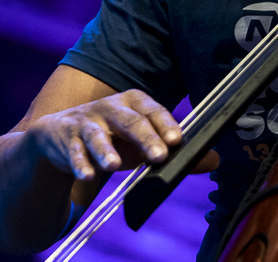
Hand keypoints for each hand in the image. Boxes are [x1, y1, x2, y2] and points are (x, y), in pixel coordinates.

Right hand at [24, 90, 218, 181]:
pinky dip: (79, 164)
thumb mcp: (143, 144)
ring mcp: (86, 122)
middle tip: (160, 155)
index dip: (166, 124)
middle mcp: (110, 107)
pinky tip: (86, 176)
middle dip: (145, 138)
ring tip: (114, 165)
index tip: (179, 141)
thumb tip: (215, 160)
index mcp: (134, 102)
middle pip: (129, 121)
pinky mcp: (66, 139)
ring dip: (105, 150)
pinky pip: (73, 152)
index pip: (154, 110)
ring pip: (96, 135)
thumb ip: (174, 151)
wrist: (62, 137)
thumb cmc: (114, 139)